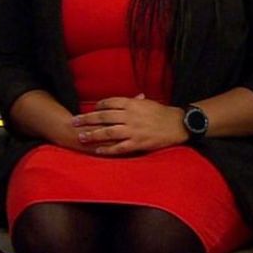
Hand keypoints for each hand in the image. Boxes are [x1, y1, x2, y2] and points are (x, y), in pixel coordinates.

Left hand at [72, 94, 188, 155]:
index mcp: (132, 104)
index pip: (109, 103)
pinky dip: (107, 149)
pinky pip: (120, 147)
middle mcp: (130, 116)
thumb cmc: (162, 113)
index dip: (97, 106)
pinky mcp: (138, 143)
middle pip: (104, 117)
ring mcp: (134, 130)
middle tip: (74, 122)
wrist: (179, 125)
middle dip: (87, 120)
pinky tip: (97, 150)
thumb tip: (115, 102)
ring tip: (81, 136)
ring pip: (108, 132)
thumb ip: (130, 102)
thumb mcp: (146, 103)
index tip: (89, 110)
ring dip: (93, 134)